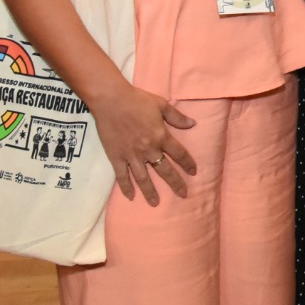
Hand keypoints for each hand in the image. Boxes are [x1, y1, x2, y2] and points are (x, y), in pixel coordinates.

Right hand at [90, 83, 197, 205]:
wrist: (111, 100)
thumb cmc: (137, 100)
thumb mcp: (161, 104)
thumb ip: (177, 117)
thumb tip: (193, 124)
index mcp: (161, 136)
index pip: (179, 154)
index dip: (187, 164)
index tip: (193, 172)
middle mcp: (148, 149)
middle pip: (164, 170)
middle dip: (175, 183)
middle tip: (183, 195)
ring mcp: (131, 155)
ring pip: (143, 178)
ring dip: (150, 192)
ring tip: (155, 204)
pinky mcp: (116, 157)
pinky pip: (122, 176)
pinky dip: (126, 187)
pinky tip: (130, 197)